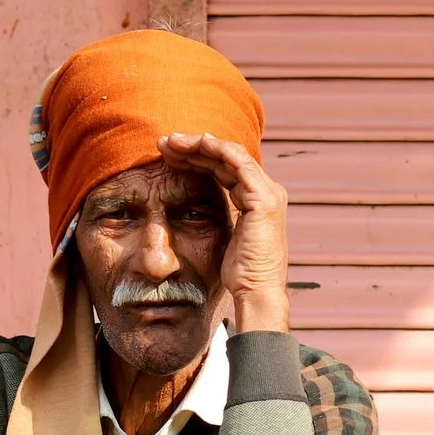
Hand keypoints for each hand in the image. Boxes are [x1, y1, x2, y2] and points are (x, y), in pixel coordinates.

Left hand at [157, 131, 288, 333]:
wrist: (256, 292)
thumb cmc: (239, 273)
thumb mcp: (225, 236)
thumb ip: (219, 215)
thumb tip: (194, 207)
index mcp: (258, 200)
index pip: (226, 168)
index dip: (197, 157)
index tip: (169, 154)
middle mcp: (267, 192)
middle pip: (228, 157)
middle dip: (194, 146)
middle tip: (165, 142)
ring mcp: (268, 194)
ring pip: (231, 154)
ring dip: (198, 144)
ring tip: (170, 142)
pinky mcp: (263, 199)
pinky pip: (237, 162)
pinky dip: (214, 149)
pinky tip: (191, 145)